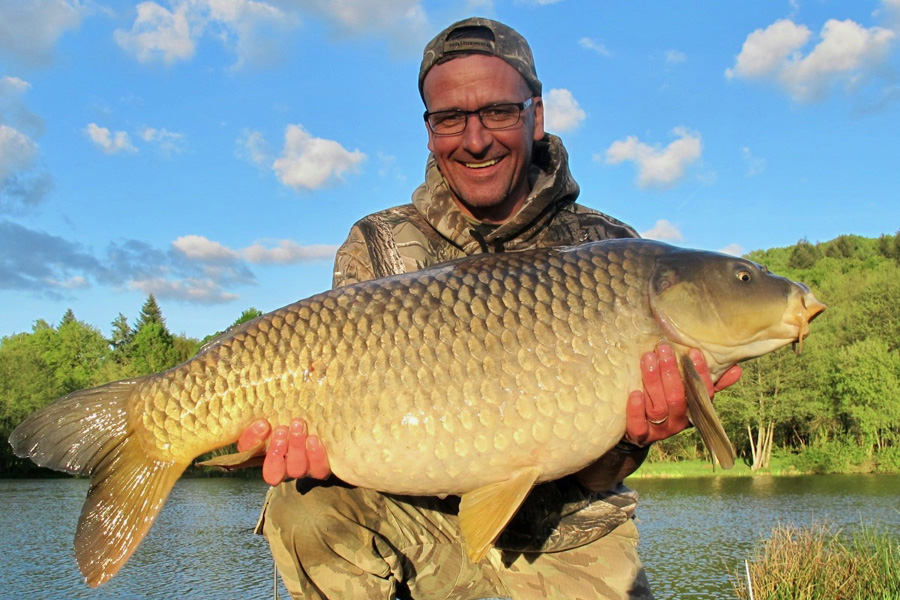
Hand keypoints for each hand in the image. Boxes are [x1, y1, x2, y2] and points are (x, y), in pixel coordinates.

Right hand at [237, 418, 330, 485]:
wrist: (327, 417)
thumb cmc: (294, 413)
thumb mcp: (277, 412)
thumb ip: (265, 413)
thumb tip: (261, 419)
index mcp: (263, 452)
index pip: (249, 452)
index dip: (252, 441)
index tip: (262, 424)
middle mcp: (282, 467)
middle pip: (274, 470)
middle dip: (277, 449)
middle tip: (282, 429)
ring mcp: (302, 470)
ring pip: (296, 469)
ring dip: (296, 447)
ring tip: (298, 426)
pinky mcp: (321, 469)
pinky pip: (319, 470)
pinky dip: (316, 456)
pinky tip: (314, 440)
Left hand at [623, 344, 741, 446]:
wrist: (639, 431)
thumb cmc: (667, 403)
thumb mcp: (691, 393)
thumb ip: (711, 382)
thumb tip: (737, 369)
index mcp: (694, 410)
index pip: (702, 393)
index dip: (699, 372)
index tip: (694, 351)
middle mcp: (679, 421)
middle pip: (677, 397)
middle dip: (670, 371)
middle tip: (663, 348)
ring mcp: (659, 429)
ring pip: (658, 407)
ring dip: (652, 381)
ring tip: (647, 358)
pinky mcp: (639, 435)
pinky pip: (638, 425)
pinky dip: (636, 410)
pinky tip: (634, 393)